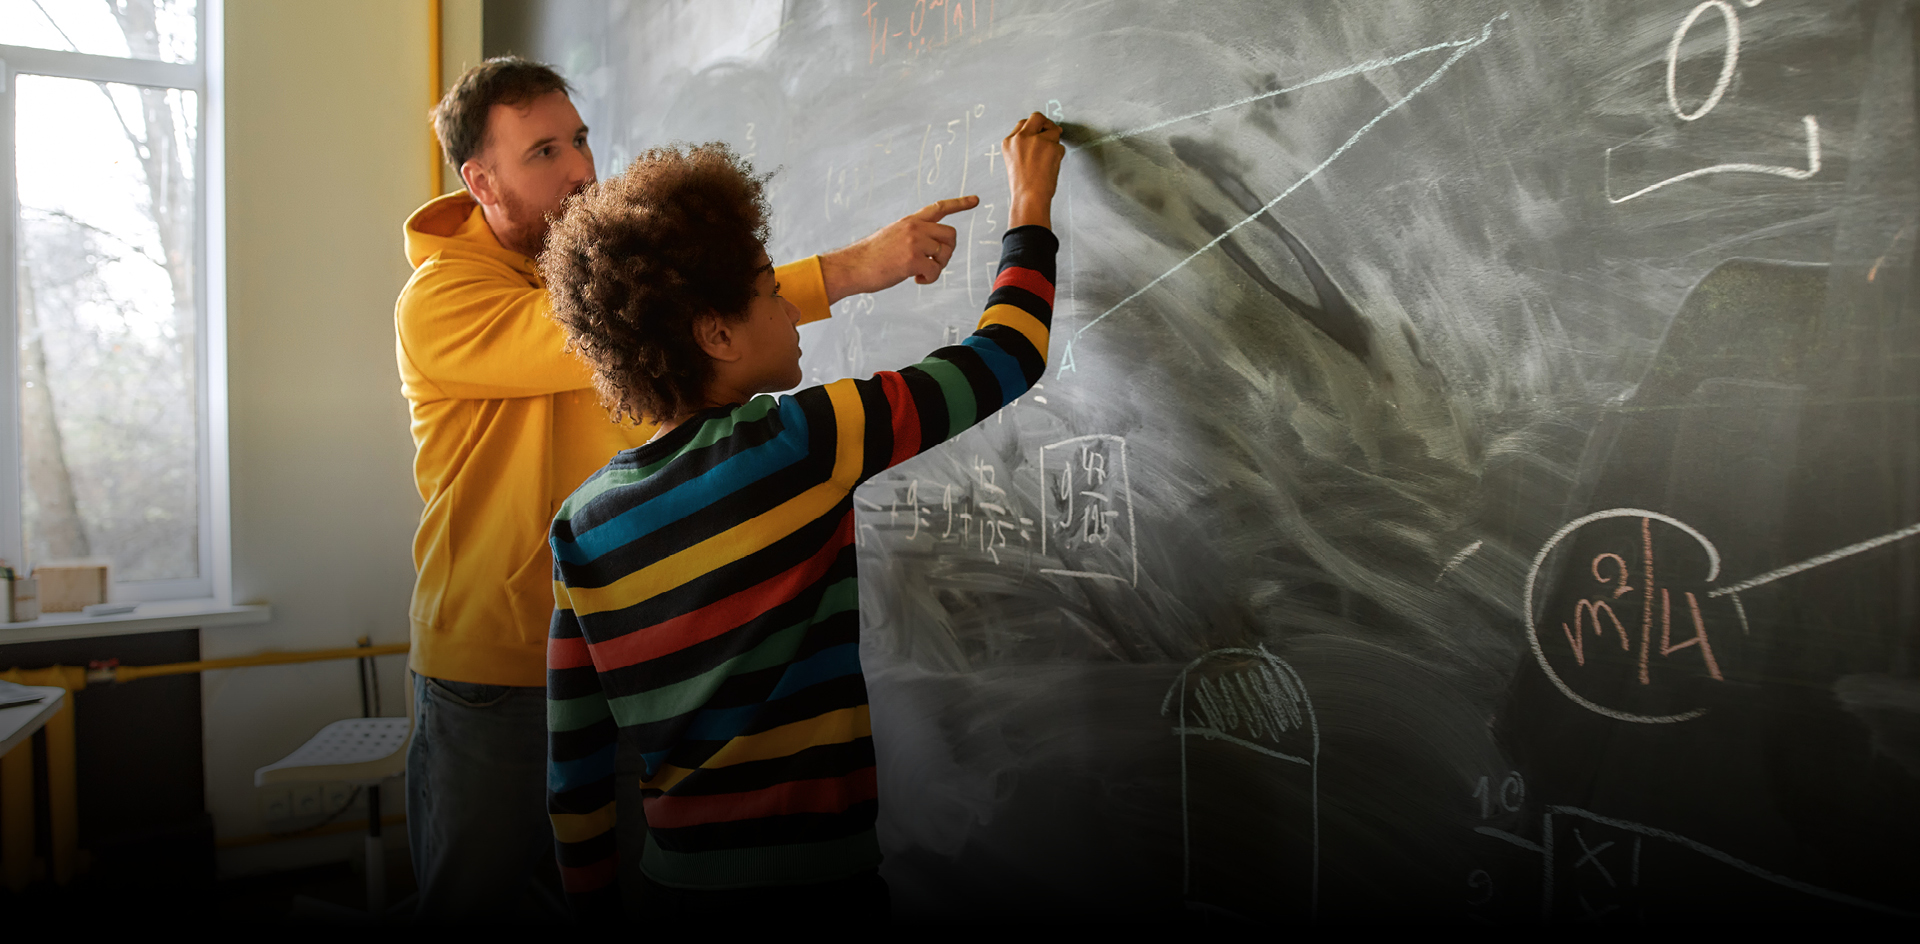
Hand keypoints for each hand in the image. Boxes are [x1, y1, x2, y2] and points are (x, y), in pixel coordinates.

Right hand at [819, 195, 978, 302]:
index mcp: (910, 221)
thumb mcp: (892, 237)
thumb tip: (930, 249)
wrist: (852, 267)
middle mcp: (914, 228)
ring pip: (945, 253)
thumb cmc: (870, 257)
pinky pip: (935, 271)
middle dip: (948, 251)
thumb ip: (912, 237)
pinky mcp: (912, 259)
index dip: (960, 203)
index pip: (939, 207)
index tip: (975, 200)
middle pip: (951, 234)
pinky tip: (916, 279)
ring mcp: (914, 242)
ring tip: (921, 273)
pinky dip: (929, 279)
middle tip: (934, 263)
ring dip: (937, 267)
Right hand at [1003, 112, 1063, 229]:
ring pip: (1053, 131)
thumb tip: (1047, 132)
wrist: (1028, 198)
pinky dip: (1058, 156)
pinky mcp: (1051, 146)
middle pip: (1037, 117)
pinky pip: (1060, 146)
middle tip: (1053, 132)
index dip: (1034, 128)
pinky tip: (1051, 168)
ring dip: (1055, 143)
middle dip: (1047, 123)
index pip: (1023, 123)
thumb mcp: (1014, 161)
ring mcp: (1037, 140)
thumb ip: (1024, 145)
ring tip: (1049, 160)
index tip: (1040, 134)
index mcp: (1009, 142)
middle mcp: (1021, 137)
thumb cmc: (1023, 185)